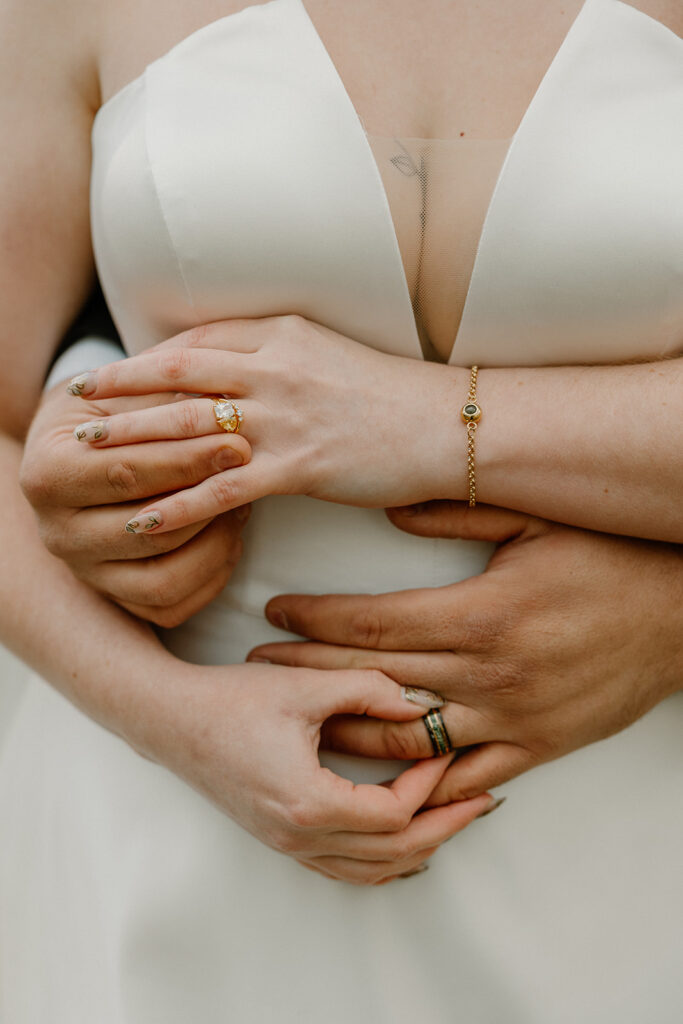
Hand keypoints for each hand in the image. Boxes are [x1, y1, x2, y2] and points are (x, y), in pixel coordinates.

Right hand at [20, 381, 250, 625]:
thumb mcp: (126, 391)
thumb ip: (166, 399)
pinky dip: (211, 575)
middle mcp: (57, 533)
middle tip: (250, 472)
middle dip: (208, 501)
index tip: (237, 444)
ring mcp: (85, 571)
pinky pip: (172, 606)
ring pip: (163, 578)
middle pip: (147, 531)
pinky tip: (230, 535)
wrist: (84, 445)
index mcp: (47, 474)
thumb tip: (224, 407)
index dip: (187, 461)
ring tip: (242, 502)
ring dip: (215, 542)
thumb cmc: (111, 411)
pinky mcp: (115, 598)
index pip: (125, 474)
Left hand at [62, 316, 462, 531]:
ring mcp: (286, 415)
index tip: (114, 373)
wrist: (452, 425)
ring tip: (87, 455)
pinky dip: (178, 504)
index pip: (198, 342)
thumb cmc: (395, 395)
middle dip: (120, 389)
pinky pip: (223, 486)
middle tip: (76, 406)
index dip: (147, 359)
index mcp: (284, 334)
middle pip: (177, 374)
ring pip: (189, 426)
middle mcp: (276, 366)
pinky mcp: (300, 464)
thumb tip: (242, 374)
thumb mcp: (331, 357)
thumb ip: (282, 358)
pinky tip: (144, 518)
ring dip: (132, 441)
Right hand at [141, 657, 495, 884]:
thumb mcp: (304, 686)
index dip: (430, 785)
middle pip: (394, 855)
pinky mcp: (282, 839)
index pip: (394, 815)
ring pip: (372, 871)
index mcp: (309, 803)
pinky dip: (384, 860)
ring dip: (420, 847)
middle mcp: (300, 837)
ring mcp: (288, 845)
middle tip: (483, 800)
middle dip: (445, 826)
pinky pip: (346, 869)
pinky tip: (403, 841)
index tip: (446, 750)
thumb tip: (421, 701)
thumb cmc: (231, 701)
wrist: (170, 721)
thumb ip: (369, 688)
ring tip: (455, 818)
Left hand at [247, 502, 682, 803]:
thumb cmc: (612, 558)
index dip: (315, 621)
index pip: (373, 624)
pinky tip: (378, 777)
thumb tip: (388, 507)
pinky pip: (466, 774)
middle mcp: (490, 674)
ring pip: (408, 738)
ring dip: (344, 730)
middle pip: (374, 678)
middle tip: (260, 666)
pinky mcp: (538, 747)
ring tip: (299, 718)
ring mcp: (512, 718)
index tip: (275, 613)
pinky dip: (419, 779)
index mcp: (483, 614)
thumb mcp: (536, 518)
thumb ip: (457, 510)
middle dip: (307, 673)